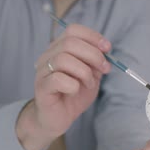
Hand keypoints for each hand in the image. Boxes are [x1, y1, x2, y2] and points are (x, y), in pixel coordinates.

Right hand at [16, 24, 111, 149]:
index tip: (107, 48)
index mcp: (60, 49)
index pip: (73, 30)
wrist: (58, 118)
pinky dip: (73, 85)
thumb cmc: (73, 95)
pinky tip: (75, 91)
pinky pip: (58, 79)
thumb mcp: (91, 76)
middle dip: (93, 55)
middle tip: (104, 69)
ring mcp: (42, 71)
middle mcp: (48, 56)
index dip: (93, 36)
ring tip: (89, 84)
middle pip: (70, 43)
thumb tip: (105, 51)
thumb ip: (97, 63)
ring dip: (84, 72)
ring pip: (63, 59)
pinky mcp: (41, 87)